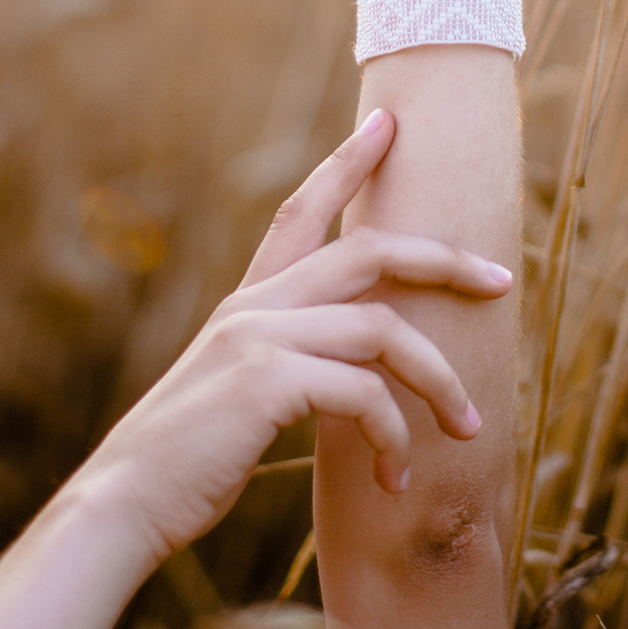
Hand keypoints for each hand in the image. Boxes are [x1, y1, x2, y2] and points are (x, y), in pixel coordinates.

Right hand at [75, 108, 512, 563]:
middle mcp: (253, 306)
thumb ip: (290, 369)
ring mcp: (257, 337)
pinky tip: (396, 480)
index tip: (390, 124)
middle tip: (503, 279)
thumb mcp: (241, 399)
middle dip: (445, 259)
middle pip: (369, 251)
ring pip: (384, 330)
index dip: (348, 164)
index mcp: (247, 304)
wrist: (124, 503)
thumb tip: (357, 378)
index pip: (302, 212)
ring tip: (467, 428)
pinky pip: (364, 394)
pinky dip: (394, 437)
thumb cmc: (188, 465)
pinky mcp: (265, 382)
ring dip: (439, 382)